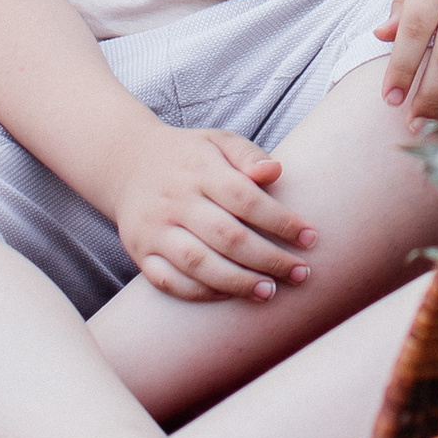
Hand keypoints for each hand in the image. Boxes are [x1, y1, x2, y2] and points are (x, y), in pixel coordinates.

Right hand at [108, 120, 317, 303]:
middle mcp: (175, 200)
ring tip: (270, 292)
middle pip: (227, 237)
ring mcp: (154, 229)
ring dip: (238, 282)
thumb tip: (275, 172)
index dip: (280, 221)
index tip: (310, 238)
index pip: (245, 198)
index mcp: (199, 169)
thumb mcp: (218, 141)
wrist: (126, 164)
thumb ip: (248, 154)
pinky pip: (170, 282)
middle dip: (269, 259)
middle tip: (300, 273)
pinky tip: (230, 296)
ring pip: (198, 264)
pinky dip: (202, 293)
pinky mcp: (140, 252)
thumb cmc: (188, 156)